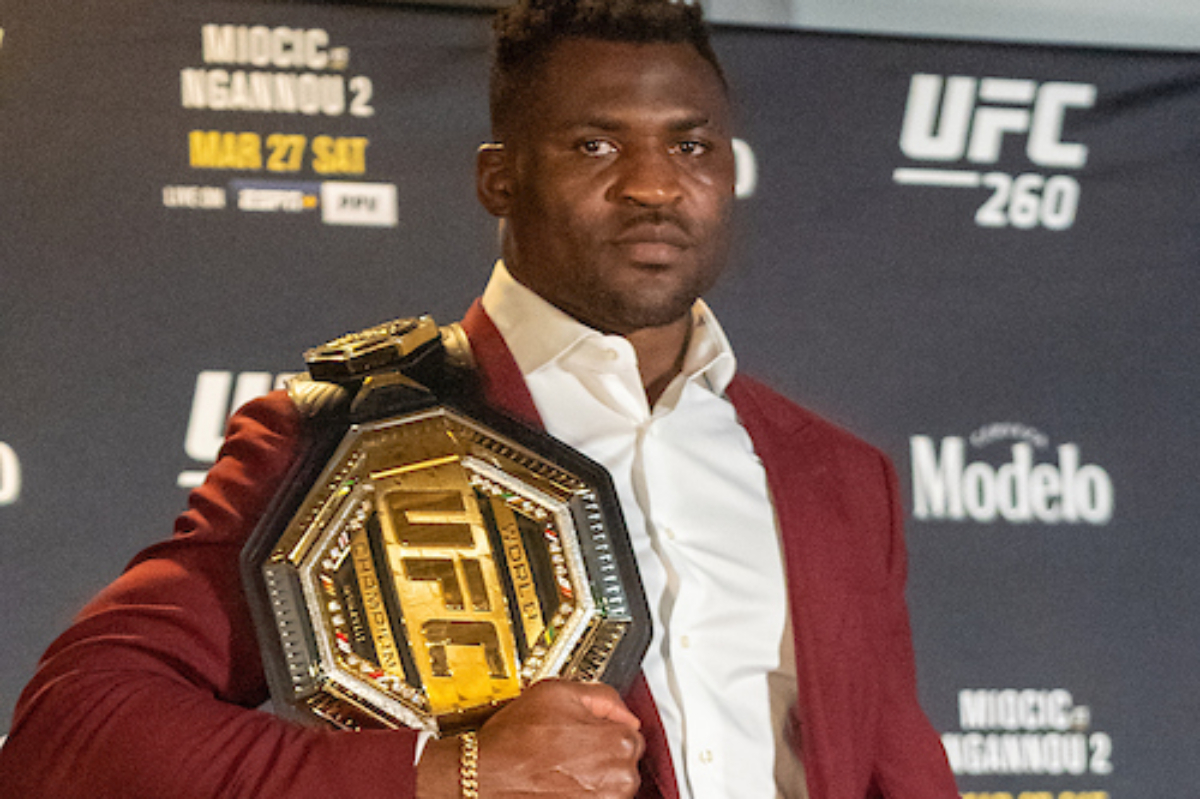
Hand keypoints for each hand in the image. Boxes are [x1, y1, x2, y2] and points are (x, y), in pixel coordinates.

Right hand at [416, 679, 643, 797]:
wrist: (485, 778)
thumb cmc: (514, 743)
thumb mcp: (556, 693)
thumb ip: (601, 696)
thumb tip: (622, 709)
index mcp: (618, 743)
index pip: (630, 730)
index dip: (604, 725)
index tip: (586, 728)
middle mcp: (619, 778)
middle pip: (624, 758)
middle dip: (601, 750)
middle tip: (568, 746)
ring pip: (611, 782)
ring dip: (593, 774)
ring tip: (560, 765)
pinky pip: (595, 798)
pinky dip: (582, 792)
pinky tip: (559, 782)